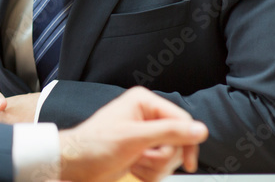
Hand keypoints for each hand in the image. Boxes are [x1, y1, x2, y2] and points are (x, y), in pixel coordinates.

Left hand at [58, 86, 207, 181]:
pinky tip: (133, 168)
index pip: (183, 120)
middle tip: (142, 157)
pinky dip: (149, 172)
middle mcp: (147, 116)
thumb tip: (200, 129)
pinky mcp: (142, 151)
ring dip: (154, 167)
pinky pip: (161, 166)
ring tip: (134, 162)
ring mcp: (145, 134)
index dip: (187, 143)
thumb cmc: (95, 145)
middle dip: (162, 157)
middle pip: (179, 142)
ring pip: (171, 157)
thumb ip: (169, 132)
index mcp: (144, 102)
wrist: (75, 164)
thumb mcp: (134, 137)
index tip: (187, 163)